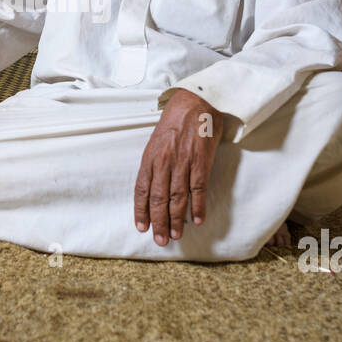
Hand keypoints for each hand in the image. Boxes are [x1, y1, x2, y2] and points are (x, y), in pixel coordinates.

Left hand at [134, 89, 223, 245]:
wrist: (196, 102)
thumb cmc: (175, 121)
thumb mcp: (156, 141)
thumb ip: (154, 164)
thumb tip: (151, 187)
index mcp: (150, 157)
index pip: (141, 190)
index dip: (141, 211)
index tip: (142, 227)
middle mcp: (164, 162)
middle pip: (158, 199)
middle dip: (158, 222)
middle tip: (160, 240)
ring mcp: (182, 162)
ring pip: (177, 198)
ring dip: (176, 219)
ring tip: (176, 234)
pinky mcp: (201, 161)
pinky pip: (198, 189)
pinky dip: (198, 206)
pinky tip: (197, 220)